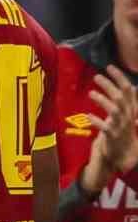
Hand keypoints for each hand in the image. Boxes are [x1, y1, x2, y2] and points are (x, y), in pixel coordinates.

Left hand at [81, 65, 137, 192]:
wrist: (124, 155)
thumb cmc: (124, 132)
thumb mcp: (128, 115)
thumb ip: (129, 101)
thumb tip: (132, 87)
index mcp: (131, 108)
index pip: (127, 89)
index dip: (119, 77)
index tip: (109, 66)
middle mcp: (128, 115)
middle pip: (119, 97)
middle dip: (108, 85)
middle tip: (96, 77)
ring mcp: (121, 126)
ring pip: (114, 110)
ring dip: (102, 100)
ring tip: (90, 93)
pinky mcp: (113, 137)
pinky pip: (106, 128)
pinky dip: (98, 121)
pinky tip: (89, 116)